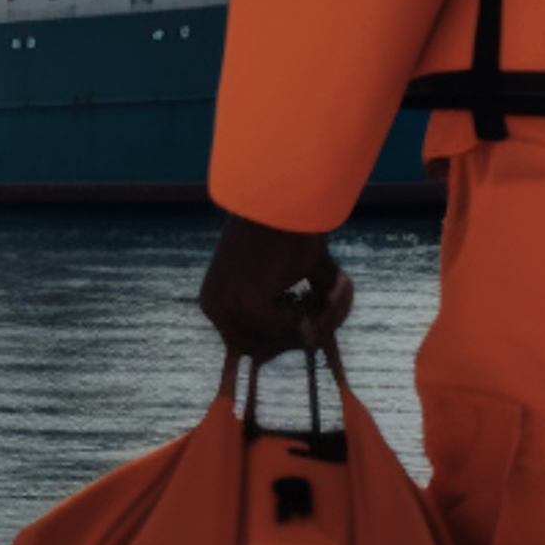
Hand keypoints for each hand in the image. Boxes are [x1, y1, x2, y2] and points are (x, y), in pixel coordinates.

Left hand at [198, 210, 350, 359]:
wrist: (286, 196)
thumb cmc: (295, 229)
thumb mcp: (303, 274)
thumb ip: (310, 305)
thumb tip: (314, 341)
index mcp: (218, 300)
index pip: (247, 343)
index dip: (283, 340)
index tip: (310, 322)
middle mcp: (213, 307)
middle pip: (260, 349)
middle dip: (296, 337)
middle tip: (324, 310)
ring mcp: (225, 308)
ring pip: (274, 343)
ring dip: (311, 325)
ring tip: (331, 297)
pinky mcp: (243, 304)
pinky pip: (286, 332)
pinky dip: (313, 318)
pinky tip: (325, 296)